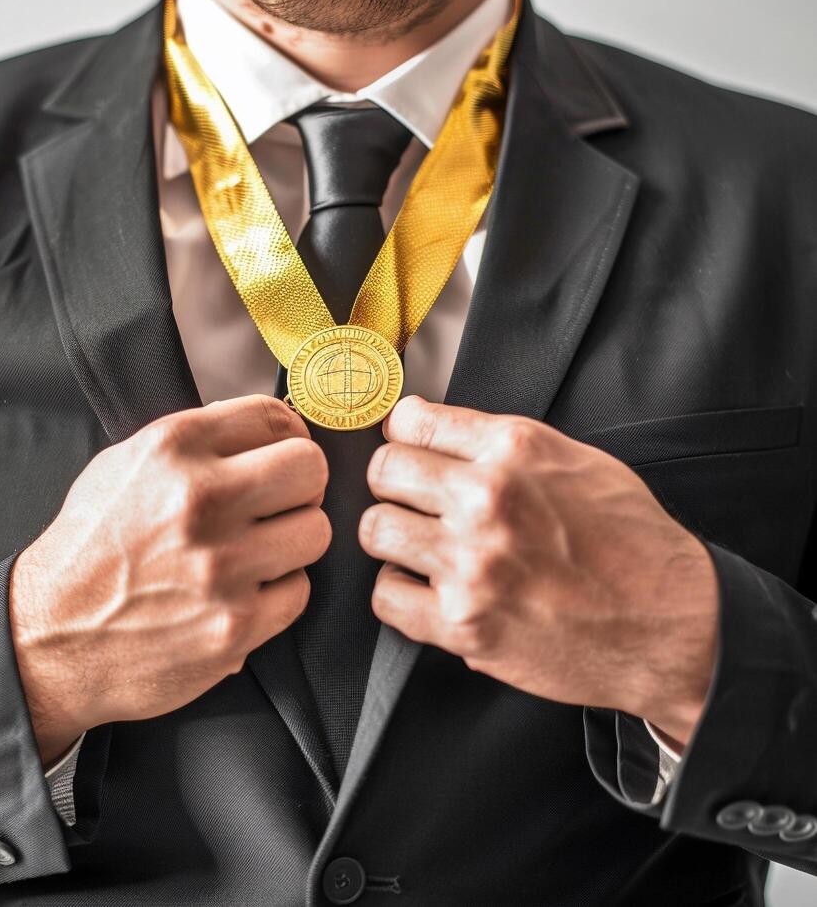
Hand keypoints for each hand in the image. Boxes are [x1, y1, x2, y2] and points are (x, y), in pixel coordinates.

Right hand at [9, 395, 330, 764]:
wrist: (50, 639)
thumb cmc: (89, 550)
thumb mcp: (124, 467)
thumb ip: (194, 443)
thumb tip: (261, 430)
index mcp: (174, 450)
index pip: (273, 416)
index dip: (289, 434)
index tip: (285, 451)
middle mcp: (201, 501)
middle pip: (310, 468)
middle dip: (302, 484)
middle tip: (282, 502)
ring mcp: (222, 566)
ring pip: (315, 531)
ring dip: (293, 541)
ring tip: (260, 550)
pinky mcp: (236, 624)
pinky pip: (299, 591)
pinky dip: (278, 593)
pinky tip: (244, 591)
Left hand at [359, 395, 718, 745]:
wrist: (671, 625)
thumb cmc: (631, 542)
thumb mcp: (577, 461)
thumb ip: (501, 443)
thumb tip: (430, 427)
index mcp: (514, 450)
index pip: (411, 422)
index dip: (403, 435)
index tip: (406, 447)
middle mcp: (487, 500)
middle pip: (384, 471)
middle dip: (393, 483)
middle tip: (411, 499)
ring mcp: (471, 564)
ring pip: (376, 530)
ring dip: (393, 537)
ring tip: (420, 545)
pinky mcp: (463, 624)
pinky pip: (387, 597)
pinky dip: (400, 593)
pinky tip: (426, 589)